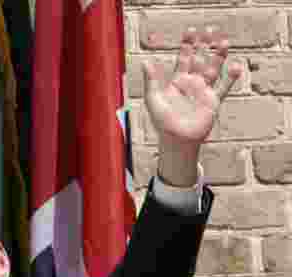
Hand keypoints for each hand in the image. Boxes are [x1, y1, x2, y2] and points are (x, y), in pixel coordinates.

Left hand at [143, 27, 242, 185]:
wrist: (176, 140)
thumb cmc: (162, 122)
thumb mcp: (153, 99)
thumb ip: (151, 81)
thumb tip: (146, 62)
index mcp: (177, 81)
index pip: (183, 59)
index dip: (187, 46)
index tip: (190, 32)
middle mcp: (191, 84)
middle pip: (200, 60)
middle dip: (204, 46)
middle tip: (209, 30)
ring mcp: (203, 91)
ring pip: (214, 69)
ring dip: (219, 56)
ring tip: (224, 42)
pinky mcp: (213, 101)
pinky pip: (224, 87)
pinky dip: (231, 78)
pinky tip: (236, 66)